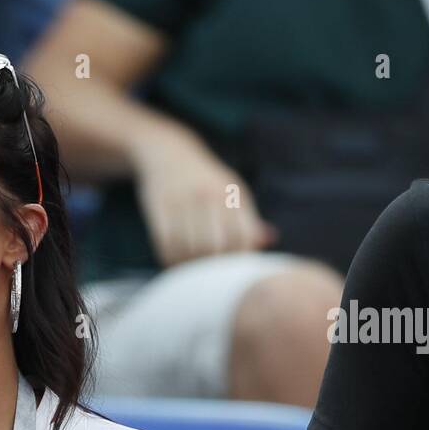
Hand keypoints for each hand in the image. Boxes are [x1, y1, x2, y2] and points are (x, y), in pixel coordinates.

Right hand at [131, 134, 275, 267]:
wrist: (168, 153)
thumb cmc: (206, 181)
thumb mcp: (231, 191)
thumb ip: (248, 218)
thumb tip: (269, 240)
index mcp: (232, 194)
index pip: (242, 238)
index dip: (237, 260)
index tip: (230, 270)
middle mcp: (209, 195)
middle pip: (215, 246)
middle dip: (211, 267)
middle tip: (207, 276)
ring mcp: (182, 200)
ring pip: (188, 248)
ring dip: (188, 265)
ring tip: (190, 270)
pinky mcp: (159, 206)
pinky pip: (165, 243)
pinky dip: (169, 258)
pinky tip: (173, 260)